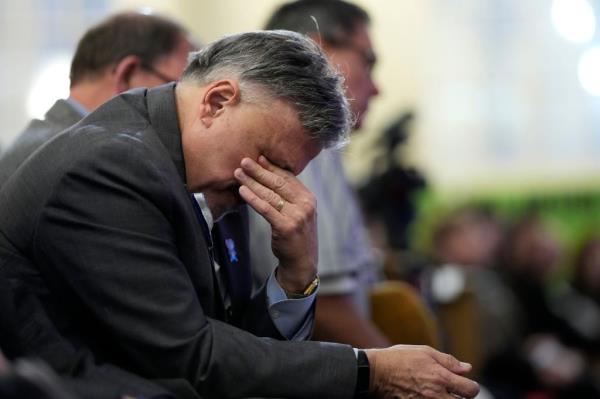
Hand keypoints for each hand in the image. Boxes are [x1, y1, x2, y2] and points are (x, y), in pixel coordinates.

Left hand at [234, 156, 316, 292]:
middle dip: (259, 171)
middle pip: (278, 183)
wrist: (302, 262)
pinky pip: (266, 209)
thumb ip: (289, 197)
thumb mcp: (298, 213)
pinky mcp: (286, 227)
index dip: (272, 167)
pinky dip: (253, 198)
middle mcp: (305, 204)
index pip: (288, 177)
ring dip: (252, 182)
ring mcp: (297, 215)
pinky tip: (242, 191)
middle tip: (244, 161)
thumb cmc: (296, 236)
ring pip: (270, 194)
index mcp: (308, 198)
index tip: (258, 158)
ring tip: (238, 174)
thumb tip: (271, 177)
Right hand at [365, 345, 478, 398]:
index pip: (470, 390)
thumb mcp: (424, 353)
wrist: (376, 373)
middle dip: (461, 397)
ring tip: (440, 392)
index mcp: (440, 378)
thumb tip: (467, 369)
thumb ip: (448, 361)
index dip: (471, 386)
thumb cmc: (399, 359)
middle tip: (454, 390)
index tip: (465, 383)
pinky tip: (428, 396)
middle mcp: (436, 395)